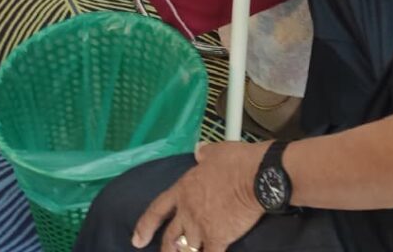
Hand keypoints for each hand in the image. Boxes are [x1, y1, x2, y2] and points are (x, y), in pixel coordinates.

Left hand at [133, 141, 263, 251]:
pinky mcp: (218, 239)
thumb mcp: (215, 151)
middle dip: (168, 248)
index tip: (138, 239)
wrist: (255, 175)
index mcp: (183, 189)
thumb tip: (198, 150)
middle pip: (171, 237)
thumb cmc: (235, 161)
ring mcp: (201, 227)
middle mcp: (188, 211)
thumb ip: (204, 153)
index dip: (145, 226)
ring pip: (187, 250)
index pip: (158, 209)